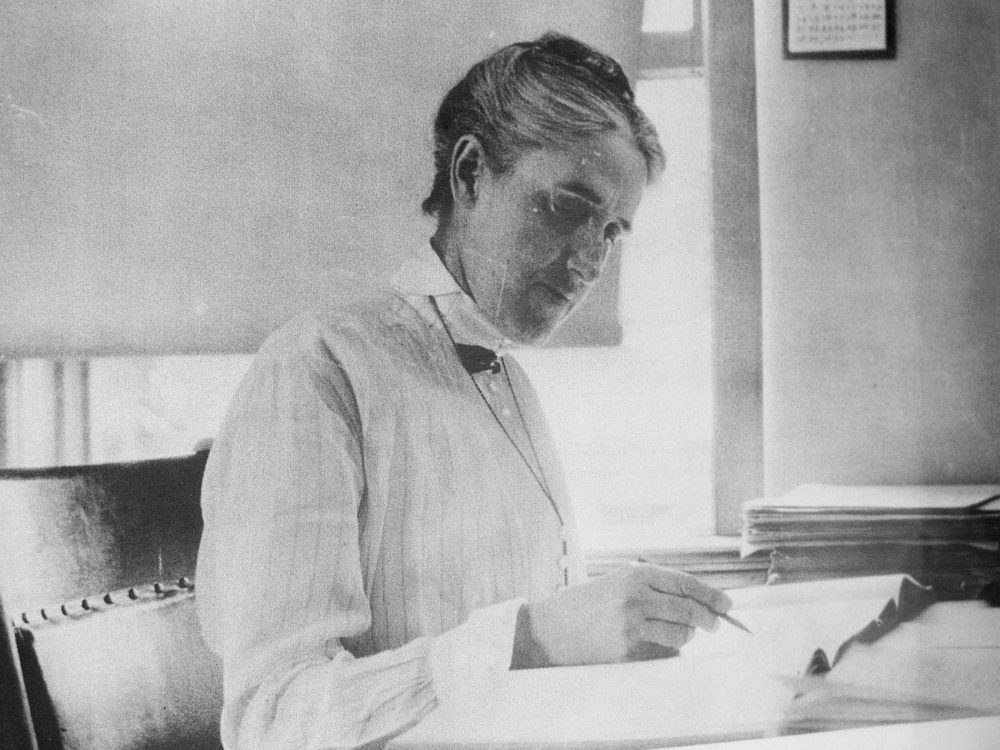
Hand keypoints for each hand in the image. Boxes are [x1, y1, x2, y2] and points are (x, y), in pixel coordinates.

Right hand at [512, 562, 731, 667]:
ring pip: (681, 634)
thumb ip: (652, 586)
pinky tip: (654, 644)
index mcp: (635, 574)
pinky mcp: (628, 652)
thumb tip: (695, 598)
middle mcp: (636, 597)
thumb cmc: (584, 604)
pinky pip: (663, 652)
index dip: (712, 595)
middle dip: (709, 619)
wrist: (549, 630)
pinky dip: (667, 649)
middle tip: (716, 624)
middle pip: (689, 609)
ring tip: (677, 633)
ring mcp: (632, 626)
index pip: (685, 584)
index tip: (727, 604)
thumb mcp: (616, 582)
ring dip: (687, 635)